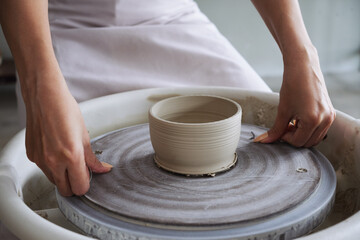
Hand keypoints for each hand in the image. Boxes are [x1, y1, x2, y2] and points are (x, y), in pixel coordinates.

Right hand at [24, 75, 111, 195]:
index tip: (89, 178)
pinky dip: (51, 166)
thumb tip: (102, 169)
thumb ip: (91, 158)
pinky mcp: (31, 155)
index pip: (80, 187)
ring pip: (54, 181)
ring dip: (62, 176)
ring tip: (67, 158)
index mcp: (71, 156)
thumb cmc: (65, 110)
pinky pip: (44, 169)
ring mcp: (40, 160)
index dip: (86, 184)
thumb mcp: (84, 135)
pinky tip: (55, 150)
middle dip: (74, 185)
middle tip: (80, 172)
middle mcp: (54, 162)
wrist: (44, 97)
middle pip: (66, 190)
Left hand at [255, 48, 335, 146]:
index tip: (279, 129)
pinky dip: (309, 129)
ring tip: (291, 122)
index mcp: (313, 120)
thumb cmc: (293, 85)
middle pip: (308, 142)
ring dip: (302, 135)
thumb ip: (275, 129)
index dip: (285, 138)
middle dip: (294, 138)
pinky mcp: (330, 112)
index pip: (298, 142)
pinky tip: (299, 119)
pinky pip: (320, 129)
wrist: (303, 66)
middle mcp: (325, 120)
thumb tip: (263, 141)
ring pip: (315, 138)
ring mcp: (330, 116)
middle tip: (284, 127)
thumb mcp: (283, 110)